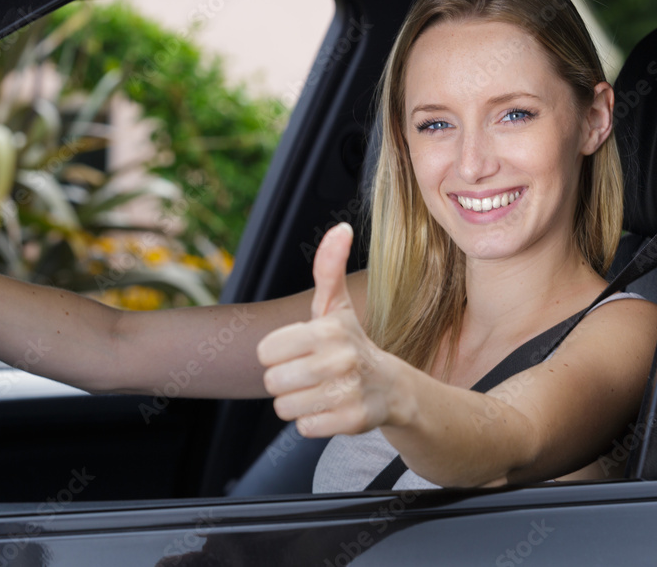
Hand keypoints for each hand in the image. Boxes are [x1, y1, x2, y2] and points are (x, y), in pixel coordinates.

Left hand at [256, 222, 397, 437]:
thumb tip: (341, 228)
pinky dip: (312, 421)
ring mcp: (347, 392)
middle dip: (285, 380)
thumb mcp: (335, 306)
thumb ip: (329, 267)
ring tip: (319, 391)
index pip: (265, 351)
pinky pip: (303, 428)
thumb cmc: (350, 342)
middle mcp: (339, 359)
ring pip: (284, 407)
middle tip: (308, 374)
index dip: (277, 353)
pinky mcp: (351, 421)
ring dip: (296, 402)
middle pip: (273, 381)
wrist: (391, 388)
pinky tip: (330, 408)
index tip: (299, 350)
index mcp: (327, 329)